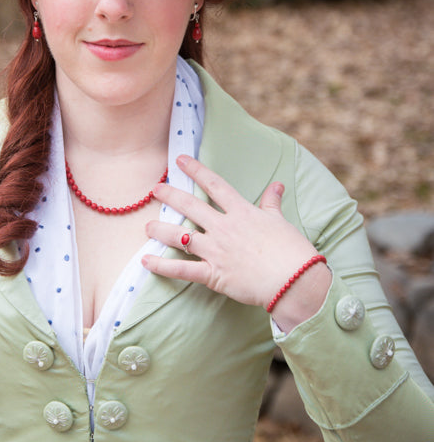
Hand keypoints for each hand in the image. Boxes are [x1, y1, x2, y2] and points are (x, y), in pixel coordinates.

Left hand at [143, 154, 330, 327]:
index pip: (214, 185)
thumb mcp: (280, 221)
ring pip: (181, 236)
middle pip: (191, 206)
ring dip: (161, 230)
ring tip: (147, 226)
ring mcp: (216, 250)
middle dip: (170, 196)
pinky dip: (162, 267)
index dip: (196, 170)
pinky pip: (182, 269)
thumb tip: (277, 184)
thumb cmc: (291, 250)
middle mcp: (224, 227)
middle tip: (154, 189)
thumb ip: (272, 202)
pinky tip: (146, 261)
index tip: (180, 160)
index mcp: (242, 212)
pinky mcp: (213, 274)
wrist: (295, 280)